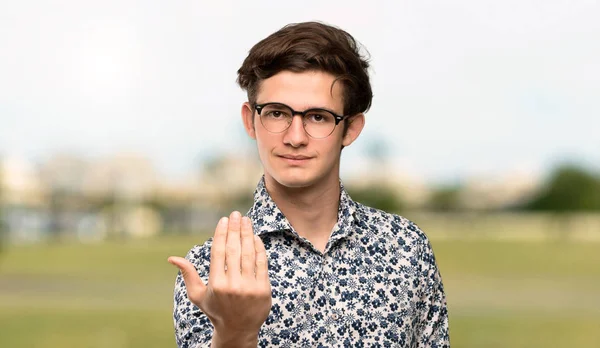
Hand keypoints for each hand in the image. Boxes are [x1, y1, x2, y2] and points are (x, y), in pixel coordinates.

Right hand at [168, 211, 270, 342]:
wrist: (238, 330)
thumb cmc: (216, 310)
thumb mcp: (198, 295)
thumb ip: (188, 275)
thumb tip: (172, 258)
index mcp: (216, 284)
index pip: (219, 252)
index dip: (221, 234)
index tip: (223, 220)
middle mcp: (232, 285)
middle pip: (234, 250)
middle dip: (235, 229)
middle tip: (235, 214)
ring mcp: (249, 287)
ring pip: (249, 254)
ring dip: (248, 234)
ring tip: (246, 220)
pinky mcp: (263, 289)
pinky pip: (261, 263)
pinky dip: (259, 248)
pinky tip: (256, 237)